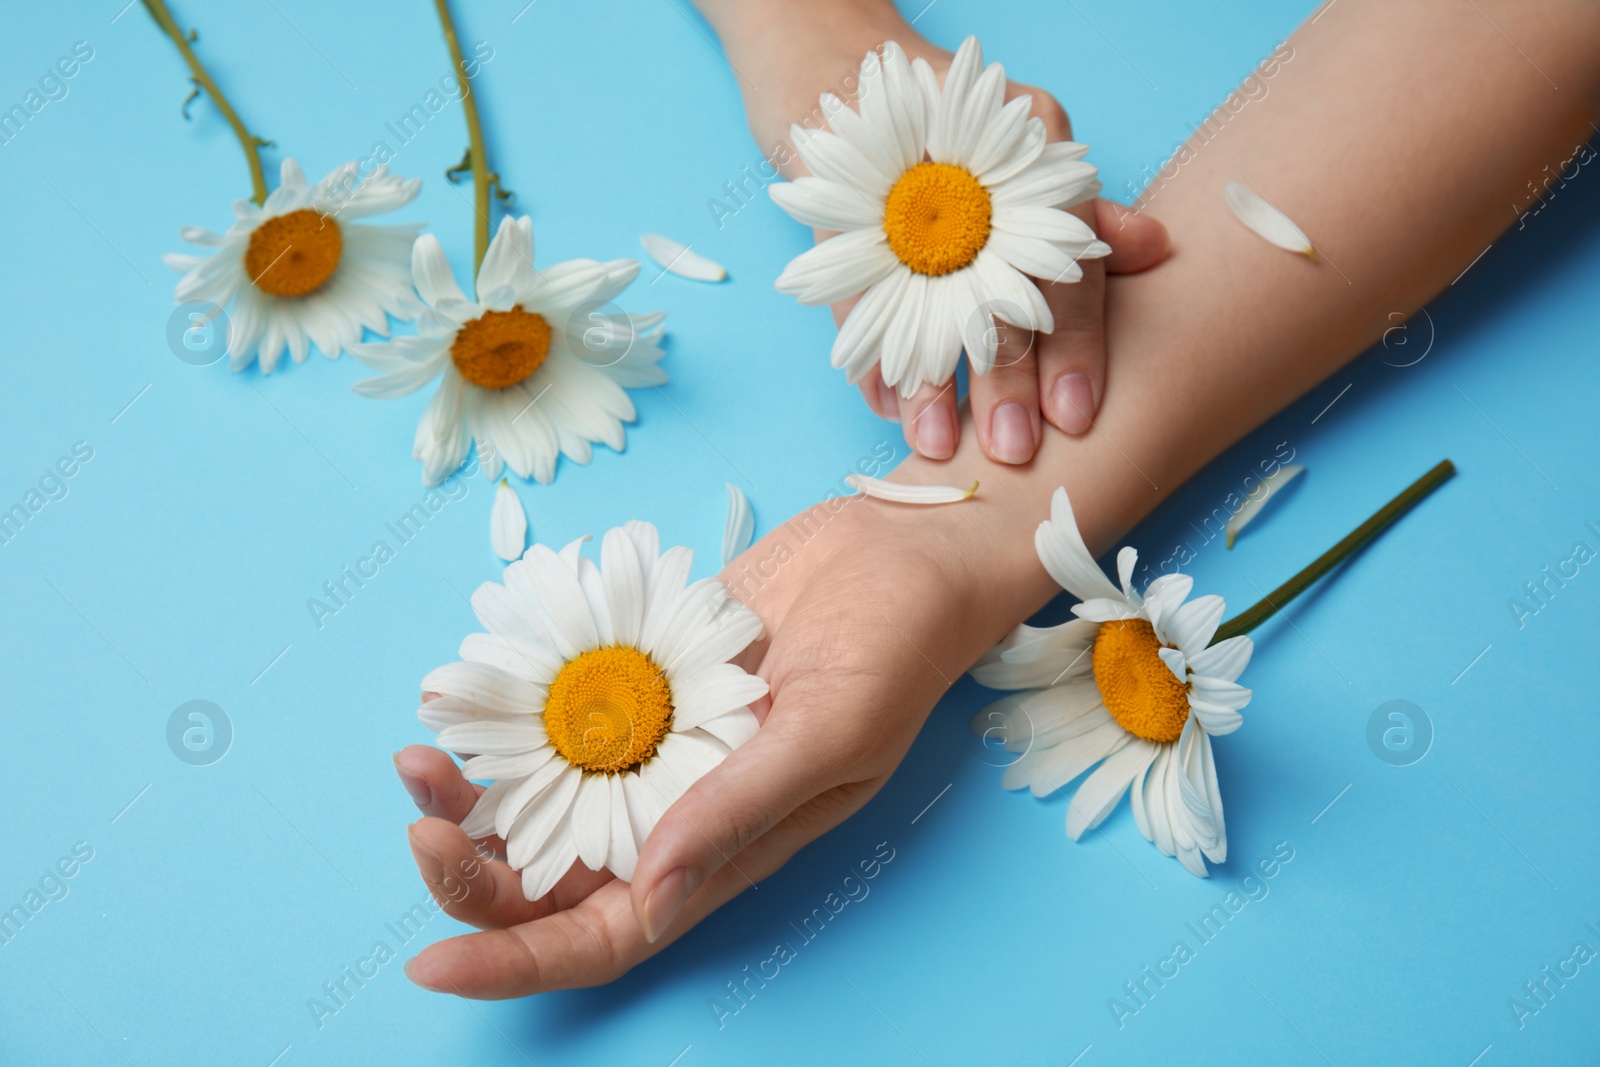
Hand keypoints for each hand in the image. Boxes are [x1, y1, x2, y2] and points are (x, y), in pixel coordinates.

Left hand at [393, 494, 1015, 996]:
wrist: (901, 550)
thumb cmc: (895, 649)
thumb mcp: (828, 735)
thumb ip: (738, 809)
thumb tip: (649, 891)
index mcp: (726, 847)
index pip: (610, 933)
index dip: (521, 959)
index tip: (435, 960)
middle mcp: (676, 805)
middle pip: (553, 873)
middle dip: (473, 868)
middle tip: (420, 817)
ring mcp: (653, 739)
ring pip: (540, 792)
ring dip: (474, 787)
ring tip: (419, 753)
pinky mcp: (640, 674)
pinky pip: (557, 708)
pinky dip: (506, 709)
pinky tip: (464, 692)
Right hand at [711, 0, 1169, 462]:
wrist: (831, 63)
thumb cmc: (943, 125)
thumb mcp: (1021, 159)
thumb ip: (1083, 213)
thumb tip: (1155, 248)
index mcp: (1033, 144)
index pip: (1069, 256)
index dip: (1076, 341)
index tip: (1076, 416)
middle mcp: (972, 153)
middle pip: (998, 282)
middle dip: (1006, 376)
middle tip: (1010, 451)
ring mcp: (897, 172)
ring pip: (923, 294)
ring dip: (930, 379)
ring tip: (934, 444)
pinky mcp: (831, 195)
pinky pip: (854, 288)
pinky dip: (868, 351)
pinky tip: (884, 402)